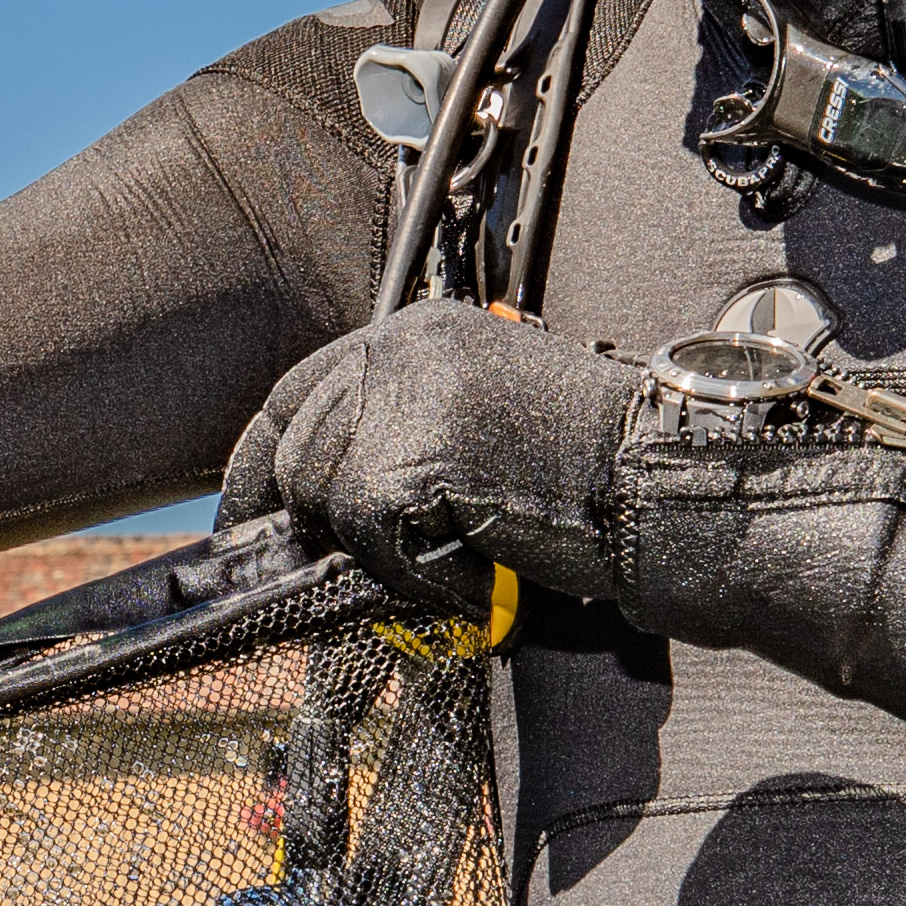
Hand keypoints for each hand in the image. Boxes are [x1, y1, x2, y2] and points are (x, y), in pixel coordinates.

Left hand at [223, 305, 643, 617]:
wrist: (659, 488)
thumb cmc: (594, 472)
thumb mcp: (484, 420)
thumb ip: (407, 432)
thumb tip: (322, 500)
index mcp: (420, 333)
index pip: (299, 390)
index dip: (261, 459)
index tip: (246, 514)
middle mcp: (403, 350)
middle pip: (299, 447)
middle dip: (315, 517)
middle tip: (352, 565)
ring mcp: (401, 400)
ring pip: (324, 496)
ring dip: (379, 549)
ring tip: (457, 558)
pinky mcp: (404, 462)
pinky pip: (364, 538)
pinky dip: (416, 572)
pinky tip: (477, 569)